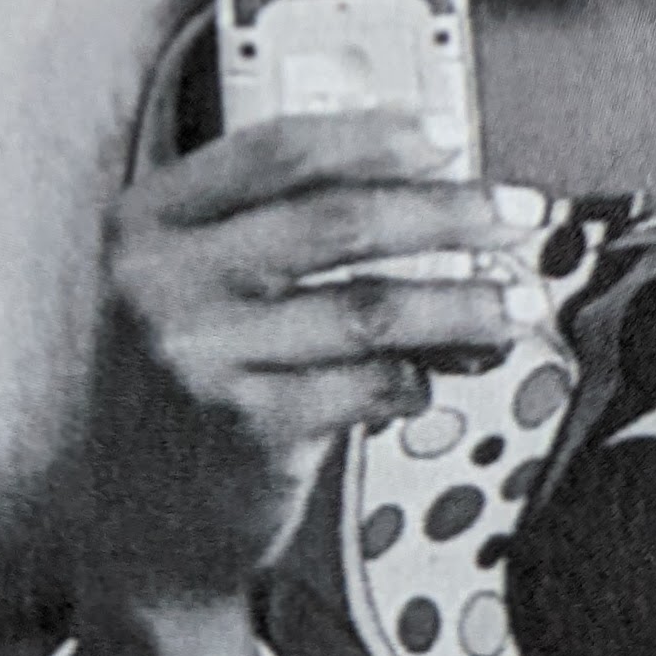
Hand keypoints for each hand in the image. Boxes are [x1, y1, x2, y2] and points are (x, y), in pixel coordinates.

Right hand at [96, 108, 550, 604]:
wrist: (140, 518)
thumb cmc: (187, 383)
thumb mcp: (191, 284)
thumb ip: (270, 225)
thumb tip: (421, 184)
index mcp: (148, 221)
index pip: (278, 151)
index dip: (377, 137)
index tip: (450, 139)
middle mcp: (162, 281)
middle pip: (340, 220)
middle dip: (449, 212)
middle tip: (515, 215)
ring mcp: (202, 357)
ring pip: (371, 307)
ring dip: (463, 304)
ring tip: (513, 306)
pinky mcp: (249, 428)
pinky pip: (371, 386)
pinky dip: (419, 379)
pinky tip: (430, 379)